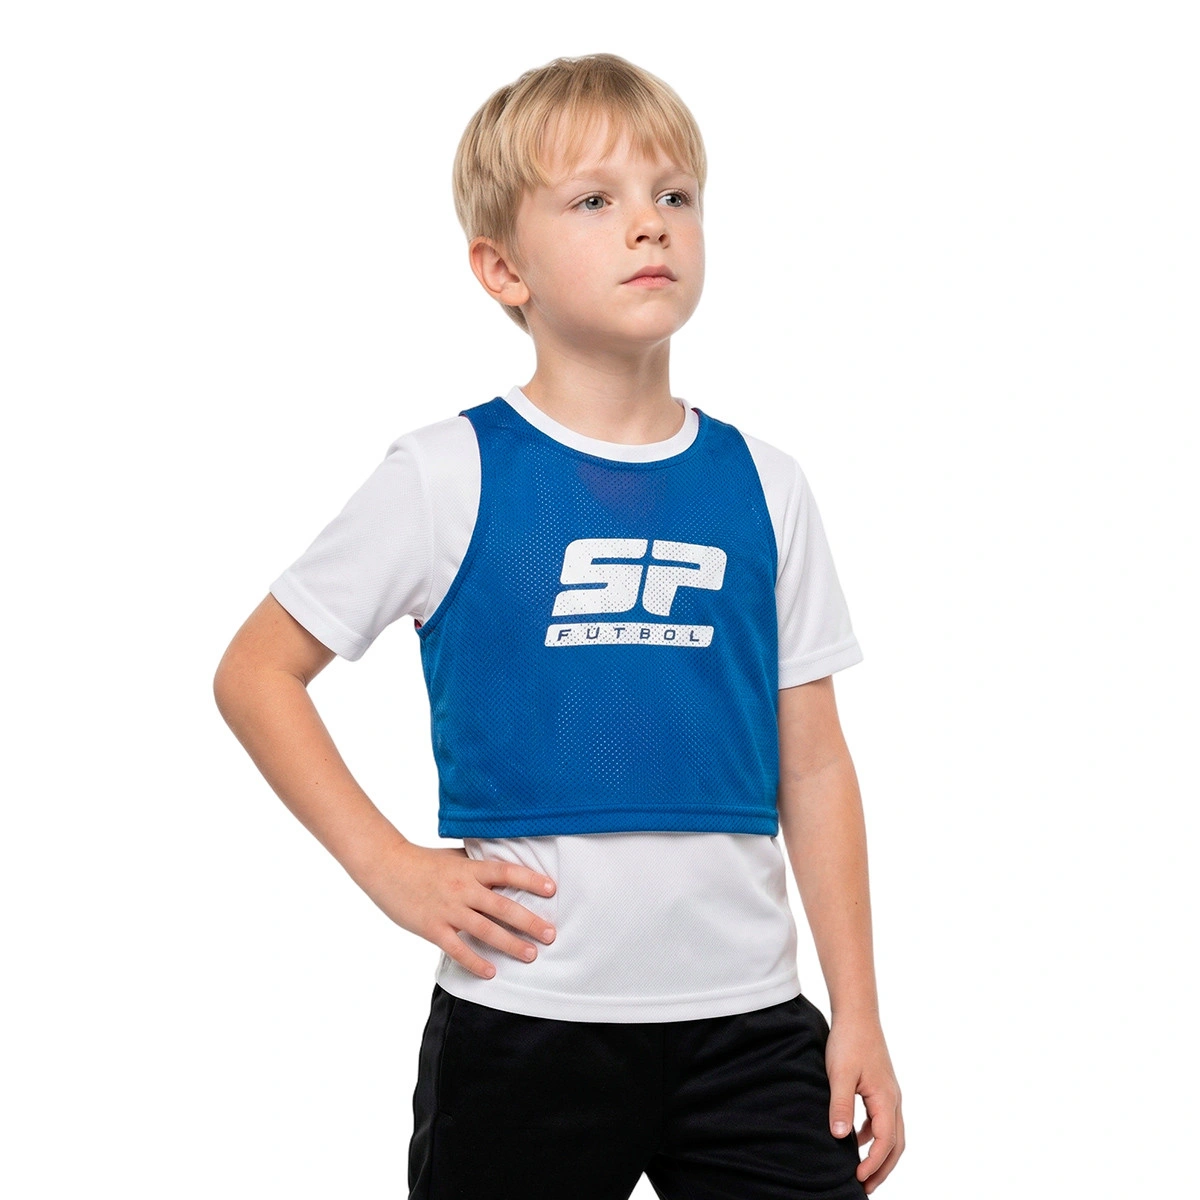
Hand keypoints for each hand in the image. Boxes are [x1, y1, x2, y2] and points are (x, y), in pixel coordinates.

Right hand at [359, 838, 556, 978]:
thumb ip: (478, 866)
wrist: (386, 867)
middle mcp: (463, 889)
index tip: (552, 889)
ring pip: (485, 930)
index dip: (530, 879)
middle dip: (529, 921)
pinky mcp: (432, 928)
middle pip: (502, 906)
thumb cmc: (423, 861)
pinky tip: (491, 973)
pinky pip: (458, 949)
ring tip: (531, 955)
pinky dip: (475, 962)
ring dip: (510, 944)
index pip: (507, 872)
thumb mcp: (455, 858)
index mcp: (470, 869)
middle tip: (551, 934)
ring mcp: (448, 910)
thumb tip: (505, 870)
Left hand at [825, 1014, 903, 1193]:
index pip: (885, 1141)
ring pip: (891, 1133)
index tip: (858, 1179)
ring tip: (862, 1171)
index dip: (874, 1164)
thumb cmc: (849, 1041)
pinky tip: (855, 1139)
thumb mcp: (839, 1075)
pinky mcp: (881, 1087)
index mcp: (886, 1098)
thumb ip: (841, 1105)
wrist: (857, 1015)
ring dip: (879, 1154)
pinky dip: (873, 1136)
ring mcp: (889, 1093)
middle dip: (882, 1168)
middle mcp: (893, 1099)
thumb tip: (840, 1137)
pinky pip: (882, 1120)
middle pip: (895, 1144)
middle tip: (865, 1187)